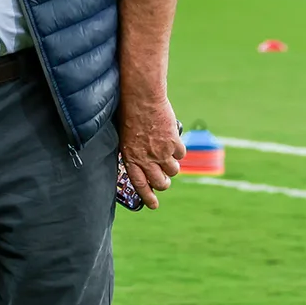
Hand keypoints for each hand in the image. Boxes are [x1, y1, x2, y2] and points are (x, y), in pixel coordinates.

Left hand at [117, 91, 182, 208]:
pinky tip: (173, 142)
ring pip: (173, 171)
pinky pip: (181, 155)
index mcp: (130, 158)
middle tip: (164, 180)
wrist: (142, 99)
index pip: (139, 184)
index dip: (147, 197)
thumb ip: (132, 151)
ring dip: (172, 167)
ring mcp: (161, 152)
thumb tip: (139, 162)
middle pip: (160, 182)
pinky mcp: (174, 143)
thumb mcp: (124, 137)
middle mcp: (146, 158)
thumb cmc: (128, 114)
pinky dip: (179, 151)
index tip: (154, 205)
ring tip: (167, 158)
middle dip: (163, 184)